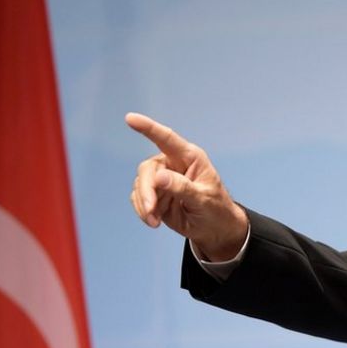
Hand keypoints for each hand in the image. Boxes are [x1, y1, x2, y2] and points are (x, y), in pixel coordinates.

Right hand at [126, 112, 248, 260]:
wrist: (214, 229)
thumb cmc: (216, 209)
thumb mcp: (204, 199)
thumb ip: (182, 188)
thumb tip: (159, 177)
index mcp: (190, 158)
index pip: (167, 139)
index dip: (148, 128)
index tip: (130, 118)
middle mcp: (173, 164)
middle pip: (148, 169)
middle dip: (146, 190)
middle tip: (151, 210)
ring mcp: (162, 179)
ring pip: (140, 184)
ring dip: (144, 204)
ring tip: (155, 221)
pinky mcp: (155, 194)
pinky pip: (138, 198)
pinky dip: (143, 210)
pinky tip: (154, 221)